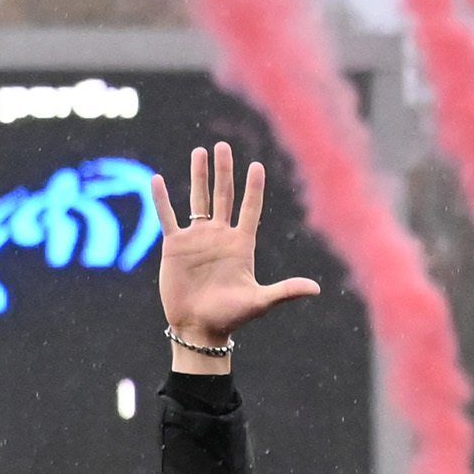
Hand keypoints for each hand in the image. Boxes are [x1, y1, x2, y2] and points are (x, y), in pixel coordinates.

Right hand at [152, 142, 319, 348]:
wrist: (199, 327)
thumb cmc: (231, 316)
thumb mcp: (260, 301)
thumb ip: (285, 291)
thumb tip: (316, 289)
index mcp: (242, 245)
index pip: (250, 209)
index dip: (253, 188)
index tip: (256, 165)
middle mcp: (220, 236)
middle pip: (224, 196)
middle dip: (224, 171)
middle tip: (223, 146)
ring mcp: (197, 239)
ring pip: (198, 199)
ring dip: (198, 176)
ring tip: (199, 152)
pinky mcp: (175, 246)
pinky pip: (167, 217)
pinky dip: (162, 199)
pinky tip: (156, 179)